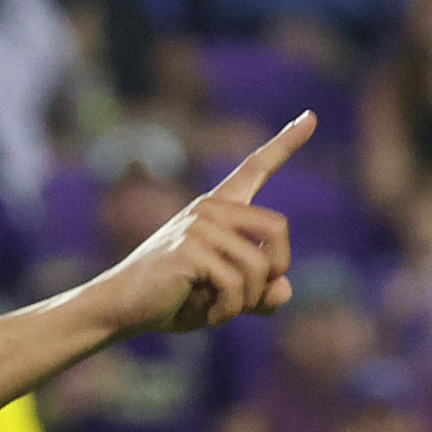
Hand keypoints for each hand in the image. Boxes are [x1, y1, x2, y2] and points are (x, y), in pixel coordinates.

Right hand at [76, 113, 310, 339]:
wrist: (120, 309)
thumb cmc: (171, 301)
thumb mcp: (225, 298)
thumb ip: (259, 294)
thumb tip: (285, 290)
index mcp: (218, 210)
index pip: (255, 168)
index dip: (287, 142)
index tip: (311, 116)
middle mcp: (210, 209)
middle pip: (279, 227)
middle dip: (276, 270)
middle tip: (256, 297)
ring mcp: (198, 226)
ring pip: (259, 266)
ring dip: (247, 301)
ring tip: (221, 312)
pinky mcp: (190, 250)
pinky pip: (236, 284)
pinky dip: (230, 310)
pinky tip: (210, 316)